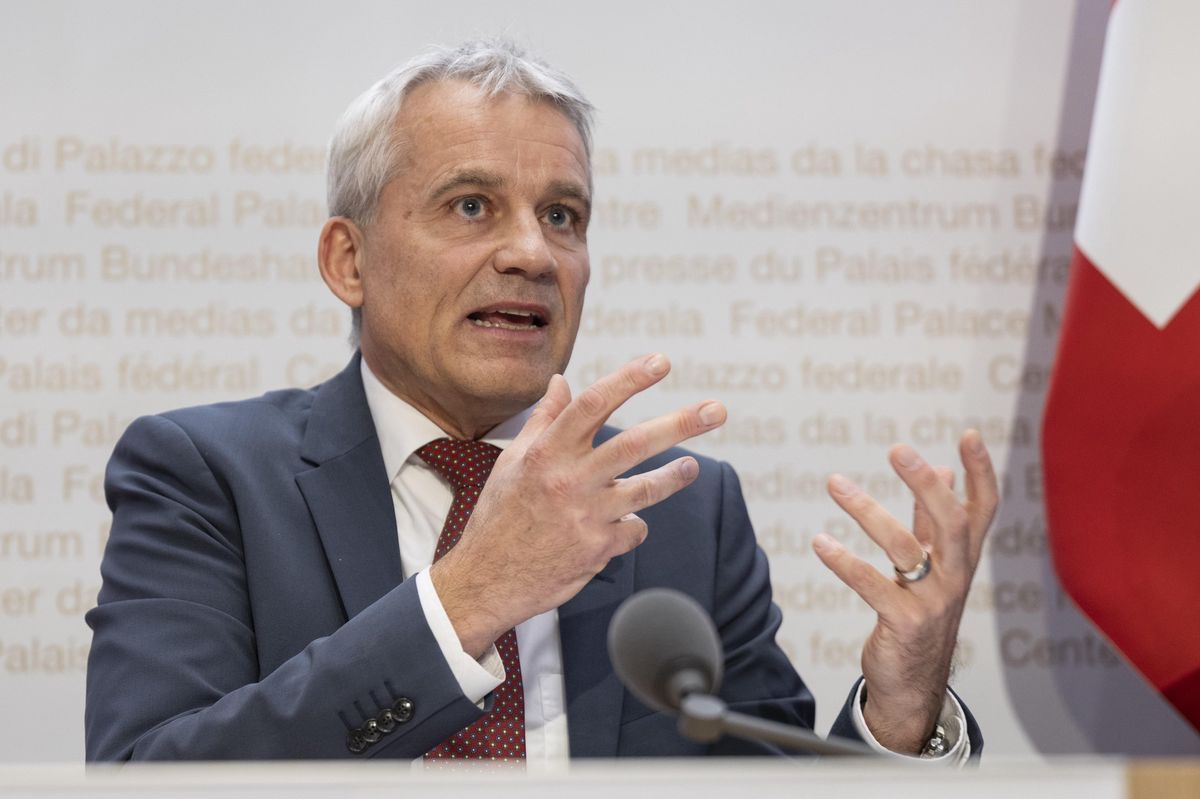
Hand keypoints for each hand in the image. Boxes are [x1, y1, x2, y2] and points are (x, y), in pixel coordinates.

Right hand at [430, 353, 726, 656]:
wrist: (487, 579)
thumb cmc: (499, 514)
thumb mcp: (512, 461)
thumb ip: (543, 420)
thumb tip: (561, 382)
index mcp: (546, 453)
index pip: (594, 404)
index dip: (630, 379)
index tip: (662, 361)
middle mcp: (568, 480)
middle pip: (635, 444)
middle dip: (681, 424)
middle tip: (717, 410)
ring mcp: (586, 517)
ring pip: (646, 490)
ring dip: (674, 476)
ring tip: (692, 467)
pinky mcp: (597, 550)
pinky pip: (633, 530)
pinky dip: (633, 525)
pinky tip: (625, 525)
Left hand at [812, 430, 997, 752]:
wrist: (913, 683)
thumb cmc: (921, 612)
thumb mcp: (933, 564)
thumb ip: (932, 520)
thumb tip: (944, 471)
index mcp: (963, 557)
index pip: (983, 508)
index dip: (981, 472)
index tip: (970, 434)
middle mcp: (955, 576)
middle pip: (952, 522)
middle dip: (926, 484)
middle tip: (898, 449)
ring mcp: (933, 602)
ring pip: (904, 548)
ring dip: (867, 511)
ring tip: (834, 483)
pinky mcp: (905, 625)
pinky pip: (873, 586)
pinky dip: (844, 562)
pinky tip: (820, 542)